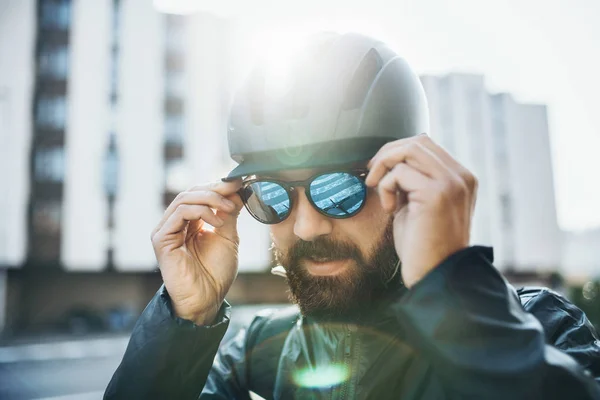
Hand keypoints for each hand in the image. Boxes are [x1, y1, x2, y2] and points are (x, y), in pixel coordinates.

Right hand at [150, 180, 242, 324]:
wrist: (207, 299)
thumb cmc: (216, 273)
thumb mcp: (228, 236)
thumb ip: (229, 213)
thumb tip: (237, 190)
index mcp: (189, 222)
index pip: (200, 194)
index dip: (218, 186)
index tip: (239, 183)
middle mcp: (175, 223)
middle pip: (191, 192)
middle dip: (215, 189)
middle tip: (235, 190)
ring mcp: (166, 230)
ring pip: (185, 198)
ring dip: (210, 199)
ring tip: (229, 208)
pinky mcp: (162, 239)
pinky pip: (180, 213)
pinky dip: (201, 211)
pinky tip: (217, 222)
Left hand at [365, 134, 477, 287]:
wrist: (434, 276)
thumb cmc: (423, 246)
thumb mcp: (420, 205)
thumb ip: (414, 181)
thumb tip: (392, 161)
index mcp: (460, 178)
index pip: (426, 144)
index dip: (397, 151)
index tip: (379, 170)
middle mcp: (461, 177)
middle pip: (418, 141)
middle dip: (387, 154)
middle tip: (372, 176)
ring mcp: (451, 184)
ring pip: (409, 149)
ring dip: (385, 166)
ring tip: (378, 189)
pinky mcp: (436, 194)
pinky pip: (400, 173)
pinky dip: (386, 187)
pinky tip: (390, 209)